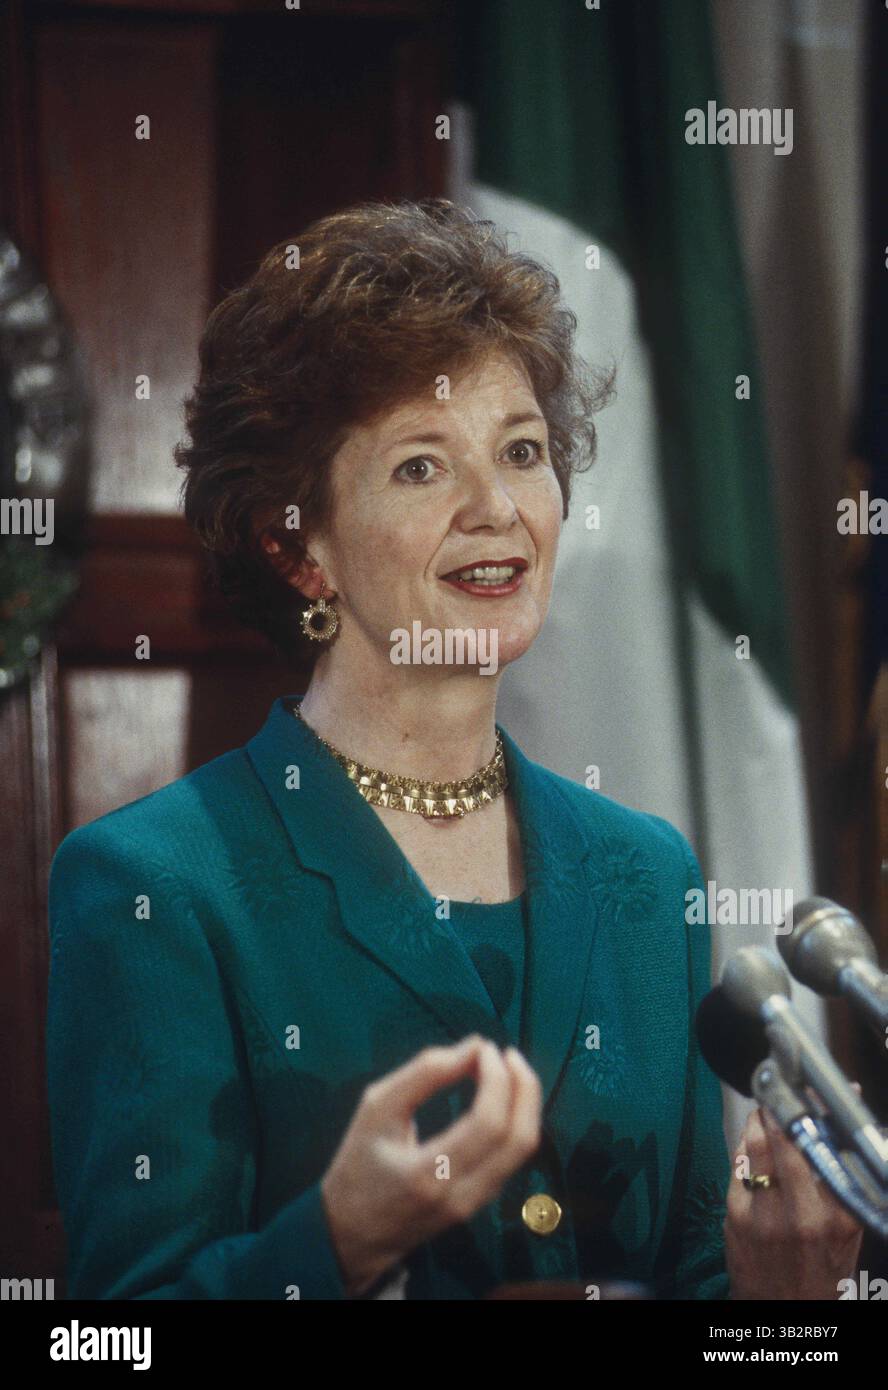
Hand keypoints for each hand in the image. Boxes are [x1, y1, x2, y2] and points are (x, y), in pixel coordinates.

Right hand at [321, 1035, 541, 1295]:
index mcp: (428, 1174)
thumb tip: (474, 1046)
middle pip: (519, 1140)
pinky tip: (501, 1096)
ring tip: (506, 1069)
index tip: (486, 1048)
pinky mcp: (481, 1203)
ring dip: (524, 1101)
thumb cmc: (360, 1164)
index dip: (497, 1079)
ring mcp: (475, 1204)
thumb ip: (424, 1073)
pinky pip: (512, 1157)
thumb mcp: (376, 1109)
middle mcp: (460, 1196)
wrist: (354, 1233)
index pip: (487, 1124)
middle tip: (505, 1054)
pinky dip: (515, 1119)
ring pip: (523, 1150)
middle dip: (523, 1087)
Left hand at [725, 1101, 865, 1299]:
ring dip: (760, 1120)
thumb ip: (844, 1182)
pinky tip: (753, 1139)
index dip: (814, 1112)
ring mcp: (762, 1213)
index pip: (824, 1149)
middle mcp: (800, 1213)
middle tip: (780, 1087)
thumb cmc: (821, 1268)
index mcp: (835, 1216)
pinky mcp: (734, 1213)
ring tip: (766, 1110)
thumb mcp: (847, 1230)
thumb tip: (841, 1129)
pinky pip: (739, 1163)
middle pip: (784, 1139)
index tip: (812, 1090)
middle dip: (780, 1106)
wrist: (782, 1309)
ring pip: (756, 1145)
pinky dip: (747, 1145)